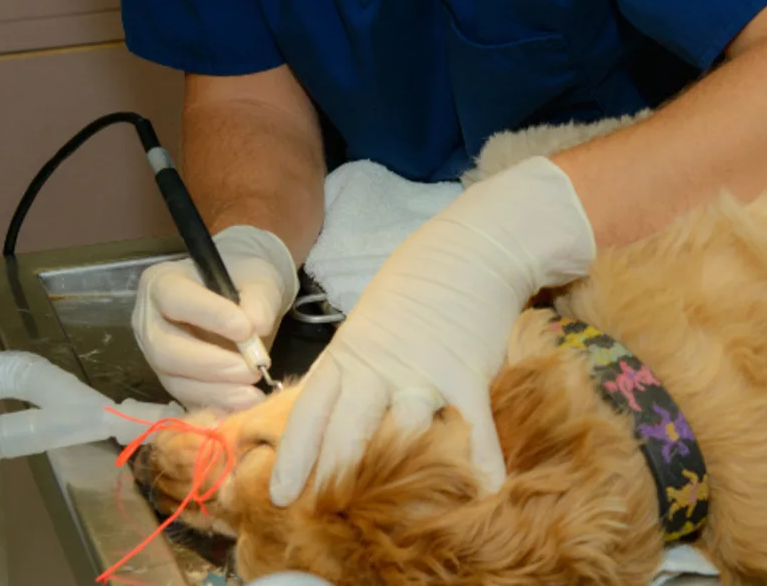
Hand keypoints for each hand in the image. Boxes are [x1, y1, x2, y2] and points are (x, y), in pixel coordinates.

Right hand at [132, 225, 298, 410]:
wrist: (245, 296)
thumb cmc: (245, 279)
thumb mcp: (258, 278)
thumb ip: (259, 299)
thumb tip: (256, 329)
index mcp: (162, 284)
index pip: (175, 299)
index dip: (208, 316)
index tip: (246, 330)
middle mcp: (149, 321)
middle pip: (166, 350)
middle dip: (210, 365)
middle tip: (251, 370)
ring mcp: (156, 355)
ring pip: (175, 380)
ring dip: (216, 391)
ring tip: (253, 394)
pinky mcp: (172, 380)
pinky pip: (187, 398)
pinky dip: (216, 404)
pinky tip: (244, 405)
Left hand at [268, 156, 594, 506]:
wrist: (472, 249)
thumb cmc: (416, 289)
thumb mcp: (367, 326)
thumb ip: (351, 372)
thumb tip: (331, 422)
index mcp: (347, 356)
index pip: (309, 411)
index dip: (294, 456)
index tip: (281, 494)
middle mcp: (378, 368)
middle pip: (348, 431)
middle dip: (335, 477)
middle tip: (329, 517)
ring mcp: (424, 372)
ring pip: (402, 431)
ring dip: (399, 475)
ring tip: (395, 516)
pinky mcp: (468, 373)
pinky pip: (472, 426)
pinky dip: (481, 461)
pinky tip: (484, 491)